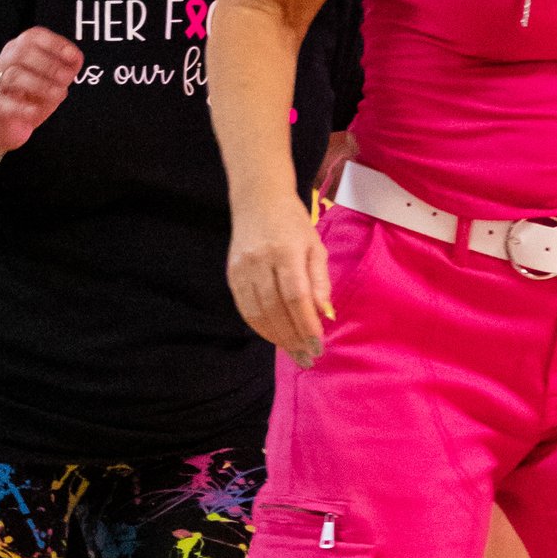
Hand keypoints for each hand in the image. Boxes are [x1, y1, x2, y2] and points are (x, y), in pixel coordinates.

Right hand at [0, 27, 83, 159]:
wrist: (6, 126)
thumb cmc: (31, 97)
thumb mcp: (54, 81)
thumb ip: (66, 69)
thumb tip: (76, 58)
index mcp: (17, 50)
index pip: (32, 36)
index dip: (55, 43)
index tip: (74, 55)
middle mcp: (4, 63)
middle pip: (21, 53)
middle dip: (49, 64)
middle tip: (67, 78)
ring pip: (13, 76)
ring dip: (40, 84)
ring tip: (59, 94)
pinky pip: (4, 103)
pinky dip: (22, 107)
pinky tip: (35, 110)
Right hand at [229, 201, 335, 365]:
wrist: (258, 201)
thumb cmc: (293, 224)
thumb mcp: (315, 247)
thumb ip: (320, 281)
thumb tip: (324, 315)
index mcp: (285, 251)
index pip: (295, 296)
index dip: (306, 324)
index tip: (318, 345)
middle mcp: (259, 260)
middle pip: (275, 309)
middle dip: (293, 337)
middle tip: (308, 357)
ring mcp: (242, 269)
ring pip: (257, 313)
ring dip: (277, 338)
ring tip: (294, 352)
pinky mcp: (232, 275)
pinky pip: (245, 309)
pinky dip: (260, 328)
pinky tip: (275, 337)